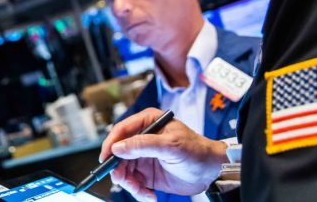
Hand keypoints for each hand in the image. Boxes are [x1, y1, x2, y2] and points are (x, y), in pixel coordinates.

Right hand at [99, 108, 227, 201]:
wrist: (211, 170)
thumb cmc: (195, 150)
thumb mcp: (170, 145)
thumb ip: (143, 145)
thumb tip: (118, 148)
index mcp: (148, 122)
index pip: (121, 130)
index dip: (111, 144)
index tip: (106, 159)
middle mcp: (142, 139)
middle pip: (118, 154)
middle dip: (119, 170)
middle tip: (125, 181)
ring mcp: (143, 157)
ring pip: (124, 171)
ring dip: (130, 184)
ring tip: (143, 192)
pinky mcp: (147, 174)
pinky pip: (134, 184)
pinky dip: (139, 192)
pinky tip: (151, 196)